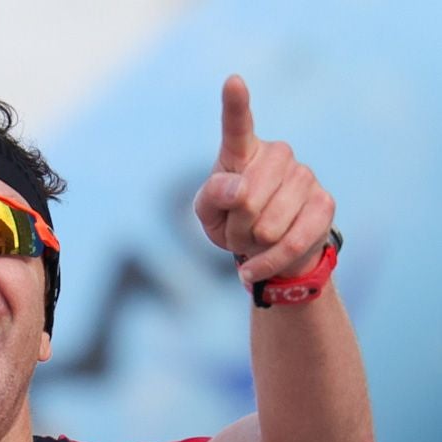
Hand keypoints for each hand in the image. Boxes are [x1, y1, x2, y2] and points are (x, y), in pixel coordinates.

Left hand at [193, 75, 335, 285]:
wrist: (270, 250)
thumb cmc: (233, 222)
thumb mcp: (209, 214)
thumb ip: (213, 196)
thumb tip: (239, 189)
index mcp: (243, 151)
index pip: (238, 126)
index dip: (236, 105)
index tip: (232, 82)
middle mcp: (277, 155)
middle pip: (247, 199)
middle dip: (236, 226)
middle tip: (239, 227)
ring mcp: (304, 176)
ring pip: (268, 226)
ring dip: (253, 245)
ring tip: (255, 240)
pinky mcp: (324, 204)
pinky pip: (290, 244)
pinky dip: (267, 263)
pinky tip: (255, 267)